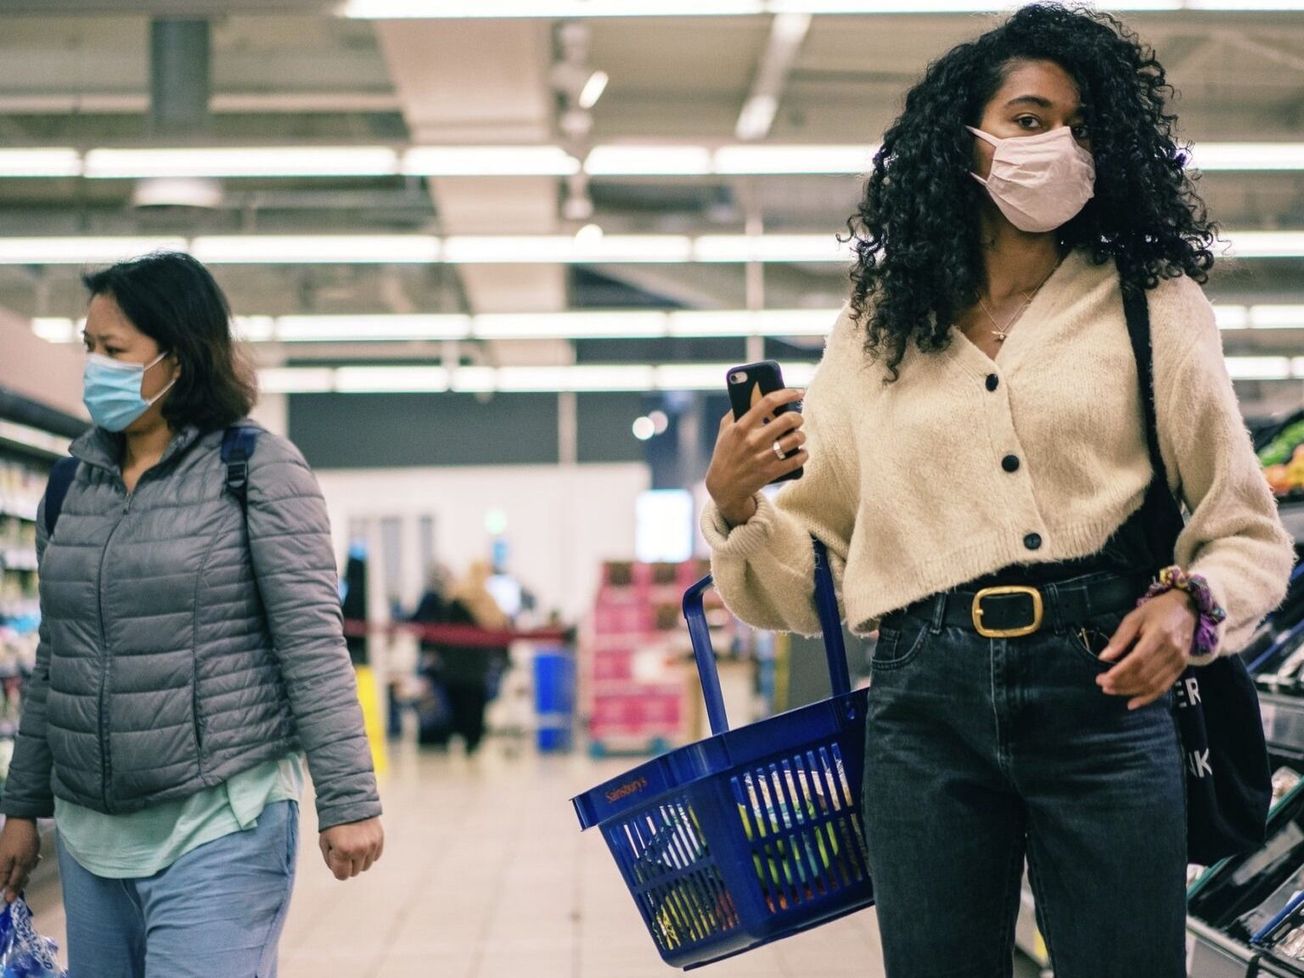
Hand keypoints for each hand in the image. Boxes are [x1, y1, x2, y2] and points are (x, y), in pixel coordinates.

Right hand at [0, 818, 39, 902]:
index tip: (19, 893)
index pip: (0, 892)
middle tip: (30, 871)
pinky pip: (17, 864)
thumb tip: (8, 900)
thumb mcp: (23, 864)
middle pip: (9, 883)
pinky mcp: (9, 854)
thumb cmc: (23, 842)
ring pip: (16, 873)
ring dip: (26, 869)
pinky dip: (26, 861)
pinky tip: (33, 855)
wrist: (23, 820)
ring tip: (33, 859)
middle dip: (22, 879)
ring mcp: (3, 860)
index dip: (9, 895)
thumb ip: (15, 882)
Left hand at [319, 816, 383, 880]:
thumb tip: (340, 871)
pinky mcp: (380, 839)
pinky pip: (376, 856)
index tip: (336, 858)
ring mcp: (371, 845)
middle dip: (348, 864)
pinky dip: (369, 853)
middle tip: (344, 849)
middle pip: (355, 872)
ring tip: (354, 845)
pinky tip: (362, 842)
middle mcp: (359, 850)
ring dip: (359, 859)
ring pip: (366, 866)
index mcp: (343, 851)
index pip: (342, 876)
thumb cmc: (333, 823)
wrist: (350, 801)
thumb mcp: (324, 843)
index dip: (337, 869)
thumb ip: (331, 861)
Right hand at [705, 389, 806, 525]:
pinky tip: (801, 452)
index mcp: (741, 427)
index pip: (768, 402)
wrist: (724, 486)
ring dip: (801, 435)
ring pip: (796, 439)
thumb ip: (736, 412)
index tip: (798, 392)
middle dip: (798, 417)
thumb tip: (753, 395)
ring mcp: (763, 457)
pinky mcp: (771, 472)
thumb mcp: (724, 430)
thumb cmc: (725, 453)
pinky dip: (803, 454)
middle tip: (797, 419)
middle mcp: (753, 441)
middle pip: (787, 420)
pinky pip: (797, 459)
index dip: (787, 393)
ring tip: (798, 436)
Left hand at [1096, 590, 1197, 709]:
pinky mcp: (1182, 668)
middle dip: (1121, 684)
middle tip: (1103, 685)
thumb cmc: (1157, 611)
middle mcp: (1172, 652)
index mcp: (1159, 636)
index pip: (1137, 661)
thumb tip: (1103, 657)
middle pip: (1144, 675)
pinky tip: (1133, 703)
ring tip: (1112, 691)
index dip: (1119, 673)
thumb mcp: (1135, 617)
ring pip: (1153, 684)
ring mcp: (1179, 662)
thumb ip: (1120, 638)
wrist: (1186, 609)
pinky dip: (1148, 697)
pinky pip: (1164, 687)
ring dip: (1131, 691)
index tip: (1101, 678)